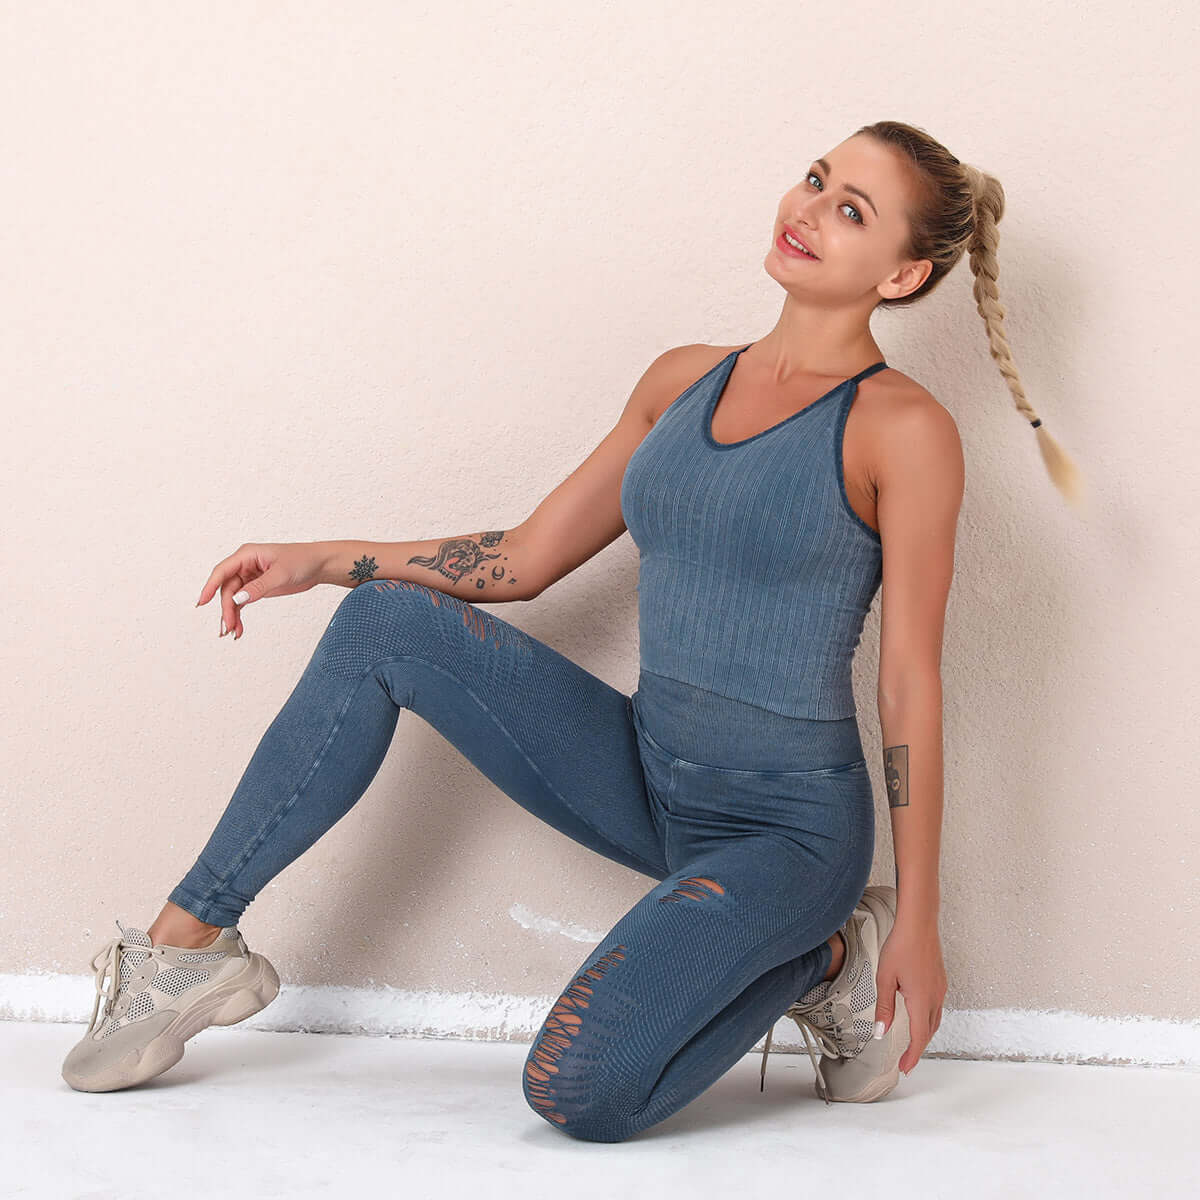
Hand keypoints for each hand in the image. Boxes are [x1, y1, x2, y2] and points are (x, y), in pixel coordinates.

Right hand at [195, 542, 327, 639]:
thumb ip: (260, 586)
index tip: (202, 603)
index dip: (210, 587)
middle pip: (226, 589)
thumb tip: (238, 599)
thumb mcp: (281, 573)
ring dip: (231, 615)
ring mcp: (249, 577)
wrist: (319, 565)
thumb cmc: (302, 560)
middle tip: (229, 628)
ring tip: (234, 633)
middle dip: (226, 609)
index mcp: (247, 555)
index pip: (222, 571)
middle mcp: (244, 565)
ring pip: (232, 598)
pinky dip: (239, 615)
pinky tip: (239, 629)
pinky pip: (241, 602)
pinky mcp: (256, 588)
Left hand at [873, 916, 945, 1075]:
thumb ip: (884, 1007)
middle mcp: (935, 997)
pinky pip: (936, 1008)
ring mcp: (940, 988)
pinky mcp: (940, 980)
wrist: (919, 923)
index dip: (912, 1056)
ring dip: (924, 1035)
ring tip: (911, 1044)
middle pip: (928, 1032)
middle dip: (918, 1048)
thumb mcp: (885, 977)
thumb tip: (881, 1031)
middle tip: (906, 1061)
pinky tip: (919, 1017)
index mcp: (921, 1000)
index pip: (918, 1037)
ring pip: (934, 1021)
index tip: (904, 1068)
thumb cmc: (901, 946)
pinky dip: (928, 1020)